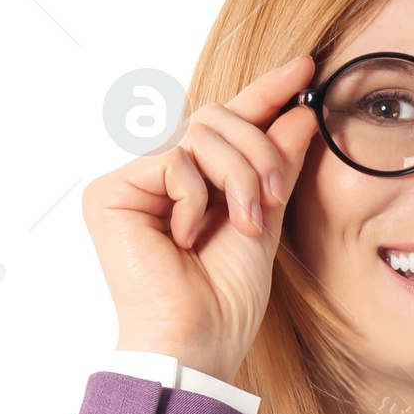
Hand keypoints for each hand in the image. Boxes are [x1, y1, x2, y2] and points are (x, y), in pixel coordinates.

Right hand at [81, 52, 318, 385]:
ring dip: (238, 176)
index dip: (264, 95)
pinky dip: (195, 196)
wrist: (197, 343)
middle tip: (274, 196)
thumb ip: (276, 166)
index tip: (304, 69)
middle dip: (257, 152)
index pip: (227, 126)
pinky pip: (173, 159)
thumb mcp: (265, 222)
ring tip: (242, 223)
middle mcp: (157, 179)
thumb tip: (299, 114)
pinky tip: (186, 237)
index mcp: (192, 186)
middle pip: (215, 119)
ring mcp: (132, 184)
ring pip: (199, 135)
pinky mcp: (110, 194)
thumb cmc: (225, 301)